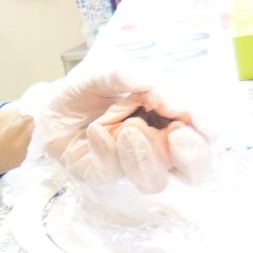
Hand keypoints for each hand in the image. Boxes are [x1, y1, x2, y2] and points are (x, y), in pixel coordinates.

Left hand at [21, 63, 211, 193]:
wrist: (46, 106)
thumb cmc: (85, 90)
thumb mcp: (106, 72)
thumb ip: (130, 74)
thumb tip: (155, 86)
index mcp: (169, 120)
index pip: (203, 133)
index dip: (207, 130)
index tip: (198, 121)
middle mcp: (158, 147)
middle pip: (194, 170)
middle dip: (192, 156)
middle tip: (177, 136)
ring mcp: (131, 164)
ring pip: (155, 181)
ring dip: (145, 155)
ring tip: (127, 129)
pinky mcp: (104, 174)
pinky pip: (113, 173)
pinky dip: (106, 150)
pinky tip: (95, 130)